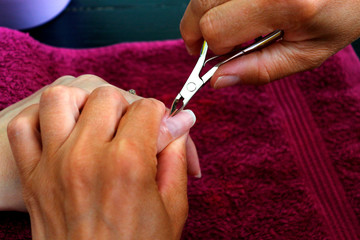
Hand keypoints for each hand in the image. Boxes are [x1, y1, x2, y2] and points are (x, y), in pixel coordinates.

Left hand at [8, 85, 193, 238]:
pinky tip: (63, 133)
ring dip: (83, 103)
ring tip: (97, 124)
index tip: (162, 130)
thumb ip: (176, 156)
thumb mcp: (173, 207)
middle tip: (134, 130)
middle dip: (127, 107)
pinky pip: (24, 128)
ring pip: (60, 98)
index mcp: (128, 163)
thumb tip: (182, 121)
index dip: (162, 117)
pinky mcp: (33, 176)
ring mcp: (54, 164)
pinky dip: (41, 120)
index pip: (147, 108)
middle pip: (106, 96)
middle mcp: (87, 155)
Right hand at [180, 0, 359, 85]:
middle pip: (200, 4)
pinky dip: (219, 2)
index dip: (211, 49)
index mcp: (282, 3)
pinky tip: (236, 10)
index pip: (216, 28)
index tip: (217, 60)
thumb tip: (217, 79)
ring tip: (229, 25)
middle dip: (197, 30)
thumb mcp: (306, 53)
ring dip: (207, 13)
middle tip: (211, 44)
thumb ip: (260, 69)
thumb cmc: (341, 13)